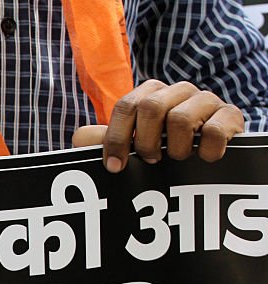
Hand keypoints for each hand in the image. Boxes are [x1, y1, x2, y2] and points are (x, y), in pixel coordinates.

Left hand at [72, 79, 244, 171]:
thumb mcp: (133, 145)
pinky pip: (215, 130)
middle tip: (149, 161)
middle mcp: (178, 91)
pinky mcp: (231, 115)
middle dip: (145, 142)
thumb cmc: (163, 149)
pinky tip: (204, 159)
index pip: (126, 106)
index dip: (116, 138)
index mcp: (151, 94)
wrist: (210, 154)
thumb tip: (78, 139)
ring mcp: (206, 100)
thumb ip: (104, 141)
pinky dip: (207, 151)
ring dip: (175, 149)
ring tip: (177, 160)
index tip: (114, 166)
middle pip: (152, 107)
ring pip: (181, 118)